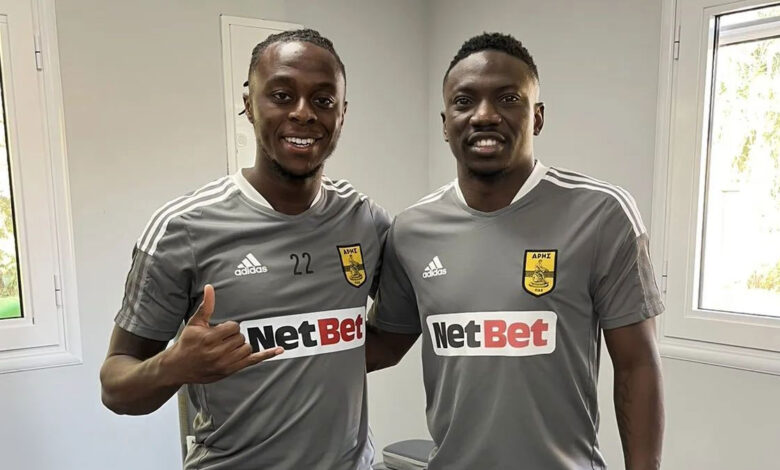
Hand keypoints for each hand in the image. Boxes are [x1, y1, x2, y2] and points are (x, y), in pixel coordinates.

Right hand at [166, 284, 281, 383]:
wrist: (178, 367)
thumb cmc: (187, 342)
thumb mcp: (195, 323)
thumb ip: (206, 306)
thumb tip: (210, 287)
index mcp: (210, 338)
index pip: (234, 327)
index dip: (229, 327)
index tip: (220, 331)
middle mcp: (218, 352)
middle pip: (241, 338)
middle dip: (233, 337)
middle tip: (221, 341)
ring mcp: (225, 363)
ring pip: (247, 348)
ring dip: (241, 345)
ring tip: (227, 347)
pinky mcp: (230, 370)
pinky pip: (253, 361)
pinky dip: (267, 355)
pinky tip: (279, 349)